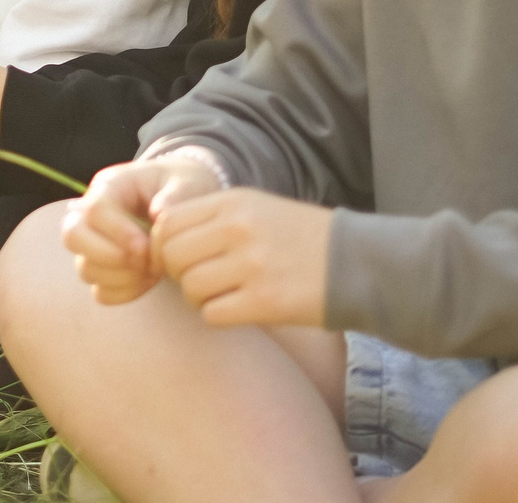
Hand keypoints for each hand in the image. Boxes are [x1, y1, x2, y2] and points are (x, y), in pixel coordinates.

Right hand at [61, 151, 226, 304]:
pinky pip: (101, 292)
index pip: (94, 210)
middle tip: (143, 261)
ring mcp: (96, 244)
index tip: (147, 246)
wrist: (185, 199)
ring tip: (153, 269)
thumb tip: (158, 214)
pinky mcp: (106, 270)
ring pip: (85, 269)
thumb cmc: (183, 186)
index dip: (117, 232)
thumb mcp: (186, 182)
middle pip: (72, 236)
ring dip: (121, 277)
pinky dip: (124, 293)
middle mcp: (93, 214)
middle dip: (106, 255)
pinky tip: (148, 281)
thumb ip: (176, 196)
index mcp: (110, 185)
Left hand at [152, 188, 332, 328]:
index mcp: (233, 203)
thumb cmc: (300, 238)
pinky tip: (237, 308)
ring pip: (190, 288)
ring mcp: (252, 266)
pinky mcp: (265, 302)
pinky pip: (213, 313)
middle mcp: (238, 229)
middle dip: (177, 273)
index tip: (176, 259)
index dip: (163, 246)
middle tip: (198, 279)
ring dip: (198, 297)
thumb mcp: (255, 209)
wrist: (356, 263)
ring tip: (221, 294)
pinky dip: (218, 315)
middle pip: (172, 256)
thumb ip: (210, 218)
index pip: (167, 224)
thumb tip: (161, 238)